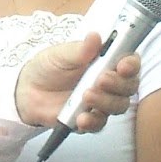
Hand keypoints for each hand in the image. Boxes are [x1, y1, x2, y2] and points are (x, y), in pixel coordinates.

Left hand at [15, 32, 138, 131]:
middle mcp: (110, 82)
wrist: (28, 90)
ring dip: (106, 102)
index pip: (130, 61)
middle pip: (129, 86)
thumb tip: (95, 37)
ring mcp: (102, 101)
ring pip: (118, 106)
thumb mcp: (61, 54)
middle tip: (101, 79)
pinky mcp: (90, 119)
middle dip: (119, 84)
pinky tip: (82, 118)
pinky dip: (93, 121)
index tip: (123, 65)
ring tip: (86, 95)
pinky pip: (99, 124)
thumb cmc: (49, 67)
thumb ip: (80, 50)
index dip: (131, 64)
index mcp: (107, 60)